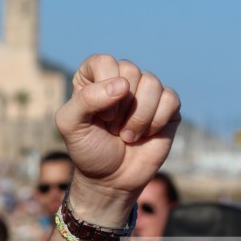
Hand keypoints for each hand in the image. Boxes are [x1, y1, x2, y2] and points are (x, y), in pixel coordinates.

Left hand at [55, 55, 180, 224]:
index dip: (104, 88)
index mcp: (93, 77)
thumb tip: (122, 84)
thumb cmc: (88, 149)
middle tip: (112, 128)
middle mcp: (120, 78)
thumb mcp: (70, 125)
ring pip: (152, 84)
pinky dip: (156, 122)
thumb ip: (85, 99)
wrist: (111, 179)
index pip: (104, 61)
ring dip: (138, 118)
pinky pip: (170, 99)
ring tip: (126, 135)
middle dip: (122, 107)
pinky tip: (146, 134)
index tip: (100, 116)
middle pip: (130, 71)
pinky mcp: (166, 106)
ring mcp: (144, 91)